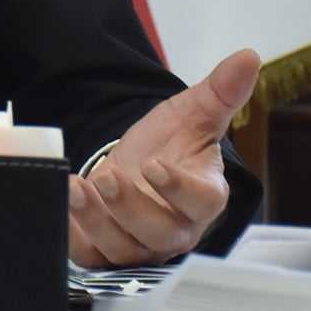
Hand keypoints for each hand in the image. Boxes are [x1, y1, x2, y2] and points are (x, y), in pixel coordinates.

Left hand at [66, 47, 259, 268]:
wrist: (134, 166)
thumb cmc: (170, 145)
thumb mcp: (192, 113)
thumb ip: (220, 91)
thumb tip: (248, 56)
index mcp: (204, 196)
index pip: (200, 201)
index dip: (179, 188)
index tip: (155, 165)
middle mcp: (176, 228)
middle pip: (160, 232)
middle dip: (131, 207)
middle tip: (108, 177)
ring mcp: (141, 244)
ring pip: (124, 247)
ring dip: (97, 220)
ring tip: (77, 187)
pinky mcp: (107, 251)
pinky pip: (91, 254)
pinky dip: (74, 233)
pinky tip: (62, 202)